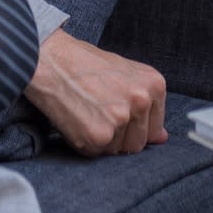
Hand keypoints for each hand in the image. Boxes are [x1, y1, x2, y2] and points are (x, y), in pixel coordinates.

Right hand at [23, 28, 168, 155]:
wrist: (50, 59)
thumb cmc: (84, 63)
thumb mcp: (124, 73)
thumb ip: (146, 104)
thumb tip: (162, 138)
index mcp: (154, 85)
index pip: (155, 128)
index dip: (133, 126)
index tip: (116, 113)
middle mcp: (141, 101)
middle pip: (138, 143)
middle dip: (119, 136)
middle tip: (98, 112)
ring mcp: (120, 119)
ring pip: (117, 151)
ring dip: (102, 140)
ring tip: (87, 113)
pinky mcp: (98, 136)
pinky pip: (96, 153)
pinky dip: (84, 142)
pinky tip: (76, 119)